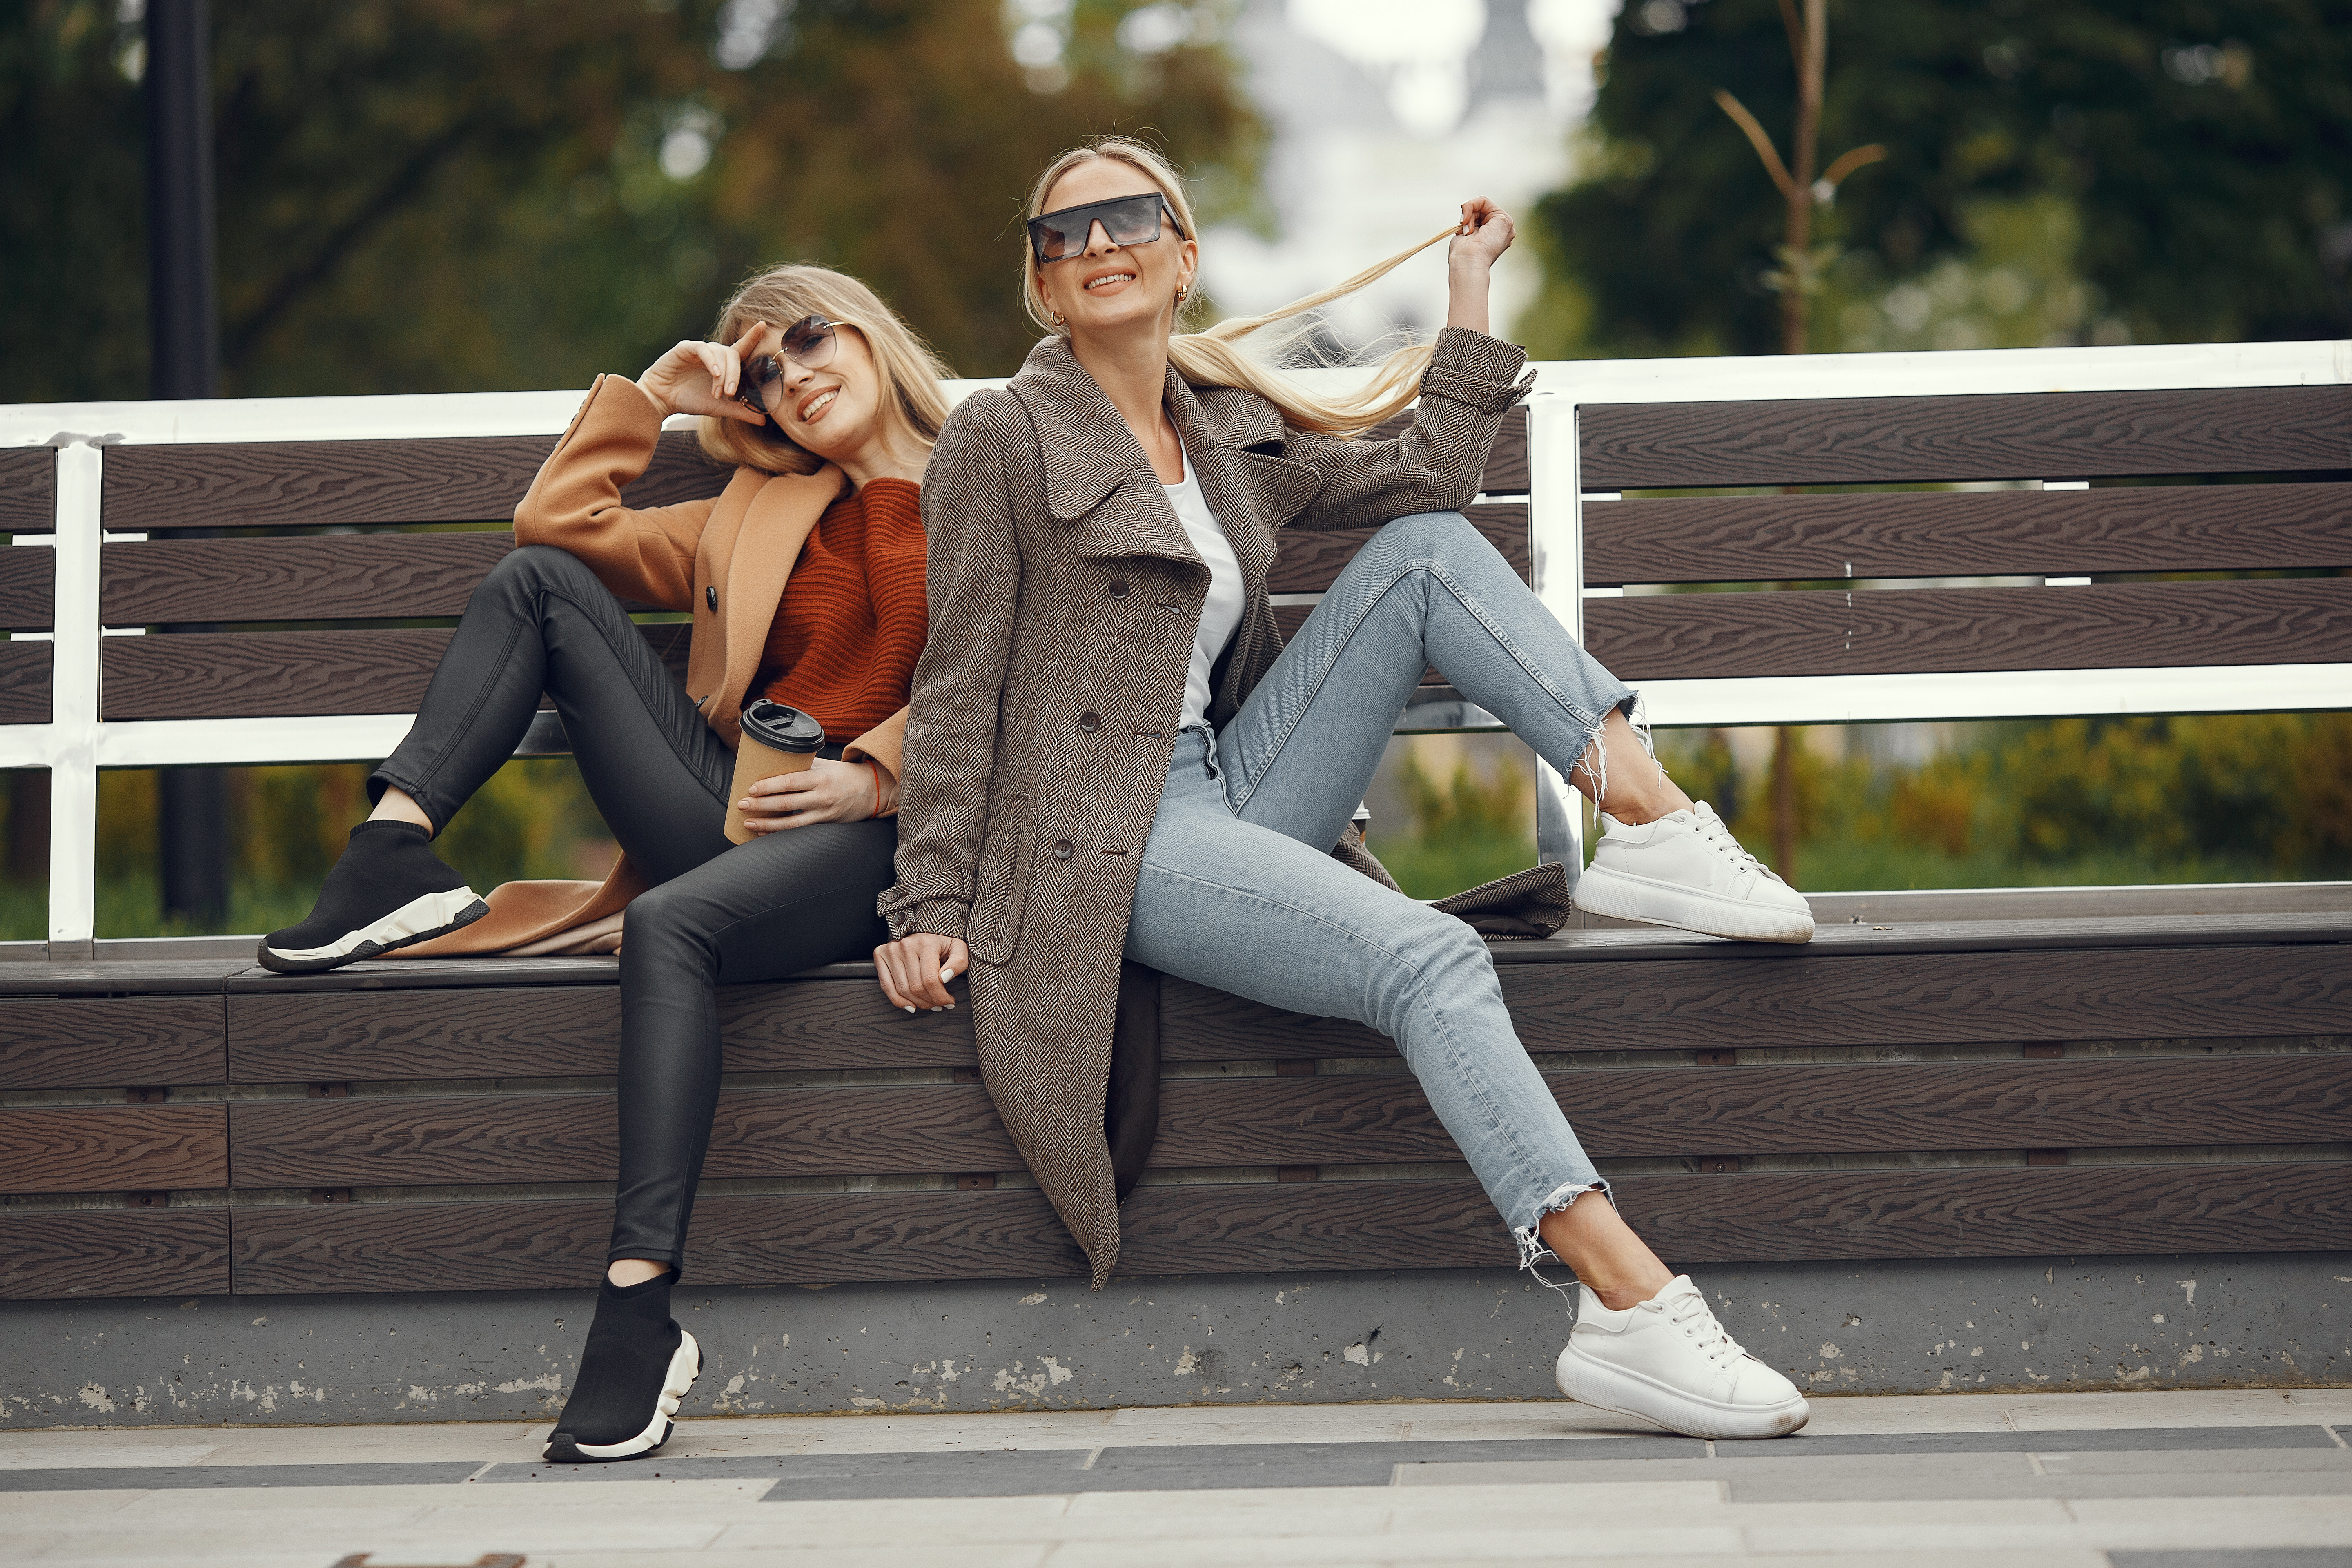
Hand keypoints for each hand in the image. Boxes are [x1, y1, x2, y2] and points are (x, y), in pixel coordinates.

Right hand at [637, 322, 769, 425]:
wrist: (663, 400)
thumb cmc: (691, 401)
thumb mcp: (720, 408)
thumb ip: (741, 410)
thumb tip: (763, 421)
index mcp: (725, 364)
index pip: (742, 348)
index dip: (752, 337)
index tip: (763, 325)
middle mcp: (714, 354)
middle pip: (734, 355)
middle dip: (735, 375)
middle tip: (730, 393)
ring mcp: (701, 350)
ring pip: (721, 353)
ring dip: (723, 374)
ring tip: (717, 392)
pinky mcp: (686, 348)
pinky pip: (704, 349)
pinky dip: (711, 361)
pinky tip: (714, 373)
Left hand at [738, 757, 885, 830]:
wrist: (872, 790)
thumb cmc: (843, 774)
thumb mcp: (824, 765)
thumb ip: (801, 766)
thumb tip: (771, 764)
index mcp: (820, 777)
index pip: (790, 781)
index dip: (769, 786)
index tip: (751, 788)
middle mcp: (822, 796)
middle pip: (786, 803)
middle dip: (761, 805)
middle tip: (742, 805)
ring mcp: (824, 813)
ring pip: (791, 822)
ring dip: (767, 824)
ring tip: (749, 823)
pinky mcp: (826, 825)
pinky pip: (800, 831)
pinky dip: (781, 833)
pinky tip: (766, 834)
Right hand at [874, 933, 969, 1012]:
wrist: (924, 929)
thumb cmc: (942, 943)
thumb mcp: (958, 948)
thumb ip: (959, 962)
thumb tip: (945, 977)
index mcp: (925, 943)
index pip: (930, 980)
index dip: (940, 997)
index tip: (949, 1002)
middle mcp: (905, 945)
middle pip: (916, 987)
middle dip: (930, 1001)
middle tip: (939, 1004)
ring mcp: (891, 950)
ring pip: (902, 990)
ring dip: (917, 1003)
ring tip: (928, 1004)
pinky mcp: (881, 954)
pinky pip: (886, 985)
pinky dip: (898, 1001)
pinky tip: (910, 1006)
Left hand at [1447, 198, 1514, 271]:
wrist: (1468, 263)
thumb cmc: (1463, 255)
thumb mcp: (1465, 234)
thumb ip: (1470, 224)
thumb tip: (1467, 219)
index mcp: (1493, 236)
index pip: (1481, 216)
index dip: (1469, 218)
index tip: (1461, 228)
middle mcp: (1502, 231)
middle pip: (1482, 210)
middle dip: (1469, 215)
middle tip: (1464, 229)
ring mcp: (1506, 225)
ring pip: (1482, 204)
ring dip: (1469, 214)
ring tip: (1468, 230)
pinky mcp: (1504, 220)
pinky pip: (1483, 200)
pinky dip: (1470, 206)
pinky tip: (1468, 222)